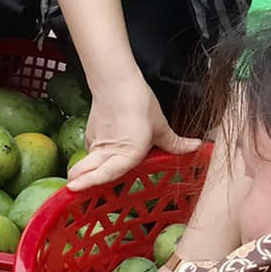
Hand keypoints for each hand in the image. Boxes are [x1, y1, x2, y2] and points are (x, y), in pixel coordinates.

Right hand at [67, 80, 201, 191]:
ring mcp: (96, 142)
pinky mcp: (92, 133)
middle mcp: (107, 151)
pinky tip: (106, 153)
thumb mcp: (161, 126)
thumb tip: (197, 147)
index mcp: (126, 153)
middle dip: (78, 181)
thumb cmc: (139, 104)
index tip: (72, 189)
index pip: (104, 173)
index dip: (88, 182)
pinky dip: (95, 156)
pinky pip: (92, 150)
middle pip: (82, 170)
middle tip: (75, 189)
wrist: (117, 82)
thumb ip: (175, 143)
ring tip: (88, 178)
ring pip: (87, 162)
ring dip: (86, 171)